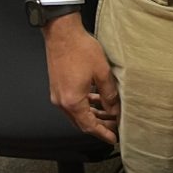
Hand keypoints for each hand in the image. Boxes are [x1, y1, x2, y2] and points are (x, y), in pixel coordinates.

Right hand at [42, 15, 119, 144]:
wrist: (62, 33)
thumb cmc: (80, 49)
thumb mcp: (102, 73)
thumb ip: (110, 94)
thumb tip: (115, 109)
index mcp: (72, 101)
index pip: (89, 126)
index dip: (103, 134)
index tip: (113, 139)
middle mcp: (62, 101)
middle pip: (82, 122)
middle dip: (99, 126)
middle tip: (114, 127)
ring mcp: (58, 94)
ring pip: (77, 113)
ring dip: (93, 115)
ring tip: (109, 114)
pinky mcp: (58, 86)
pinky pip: (73, 103)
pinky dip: (85, 104)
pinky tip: (97, 100)